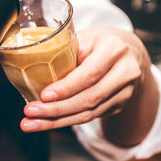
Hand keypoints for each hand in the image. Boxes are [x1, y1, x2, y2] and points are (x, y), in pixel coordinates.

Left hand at [20, 27, 155, 141]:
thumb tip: (33, 69)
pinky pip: (90, 116)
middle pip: (90, 97)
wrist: (129, 52)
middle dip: (57, 109)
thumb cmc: (98, 42)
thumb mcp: (84, 38)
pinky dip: (66, 121)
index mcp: (114, 49)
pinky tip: (46, 123)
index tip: (44, 96)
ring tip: (31, 123)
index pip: (90, 73)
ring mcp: (125, 92)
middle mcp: (125, 72)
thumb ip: (66, 52)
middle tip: (31, 112)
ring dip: (57, 121)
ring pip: (89, 112)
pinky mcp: (118, 105)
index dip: (67, 87)